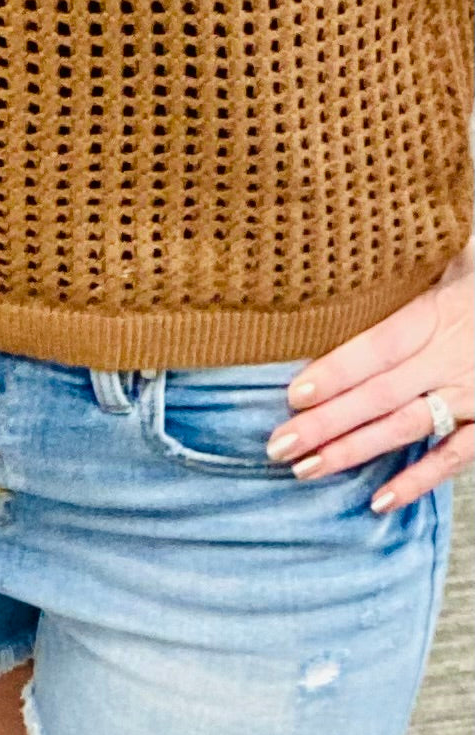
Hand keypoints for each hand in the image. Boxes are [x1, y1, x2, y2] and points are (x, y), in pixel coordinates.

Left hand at [265, 237, 473, 512]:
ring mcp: (474, 393)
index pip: (383, 344)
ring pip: (407, 427)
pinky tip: (378, 501)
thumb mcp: (456, 252)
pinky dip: (419, 481)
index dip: (340, 369)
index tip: (295, 393)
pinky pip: (455, 457)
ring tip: (305, 470)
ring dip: (353, 451)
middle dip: (326, 423)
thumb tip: (361, 233)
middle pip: (381, 393)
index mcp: (443, 310)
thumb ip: (409, 256)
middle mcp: (456, 355)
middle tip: (278, 445)